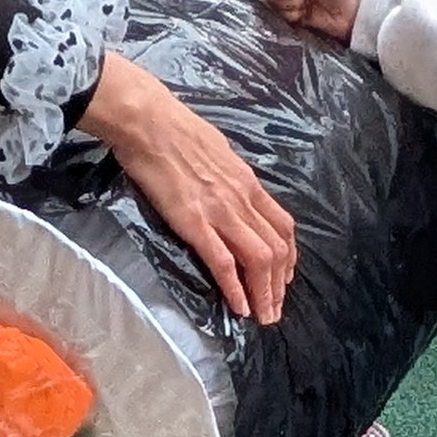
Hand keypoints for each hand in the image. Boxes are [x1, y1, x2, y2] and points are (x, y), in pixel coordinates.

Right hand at [81, 52, 296, 322]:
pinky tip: (239, 307)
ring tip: (262, 316)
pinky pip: (224, 262)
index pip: (282, 225)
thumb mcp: (216, 149)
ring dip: (264, 294)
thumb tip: (228, 185)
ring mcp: (221, 212)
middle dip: (279, 286)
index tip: (284, 278)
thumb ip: (227, 174)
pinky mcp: (194, 222)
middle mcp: (242, 199)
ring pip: (258, 260)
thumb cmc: (175, 128)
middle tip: (274, 310)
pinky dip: (235, 288)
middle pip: (276, 249)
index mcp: (247, 182)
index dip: (288, 257)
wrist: (148, 121)